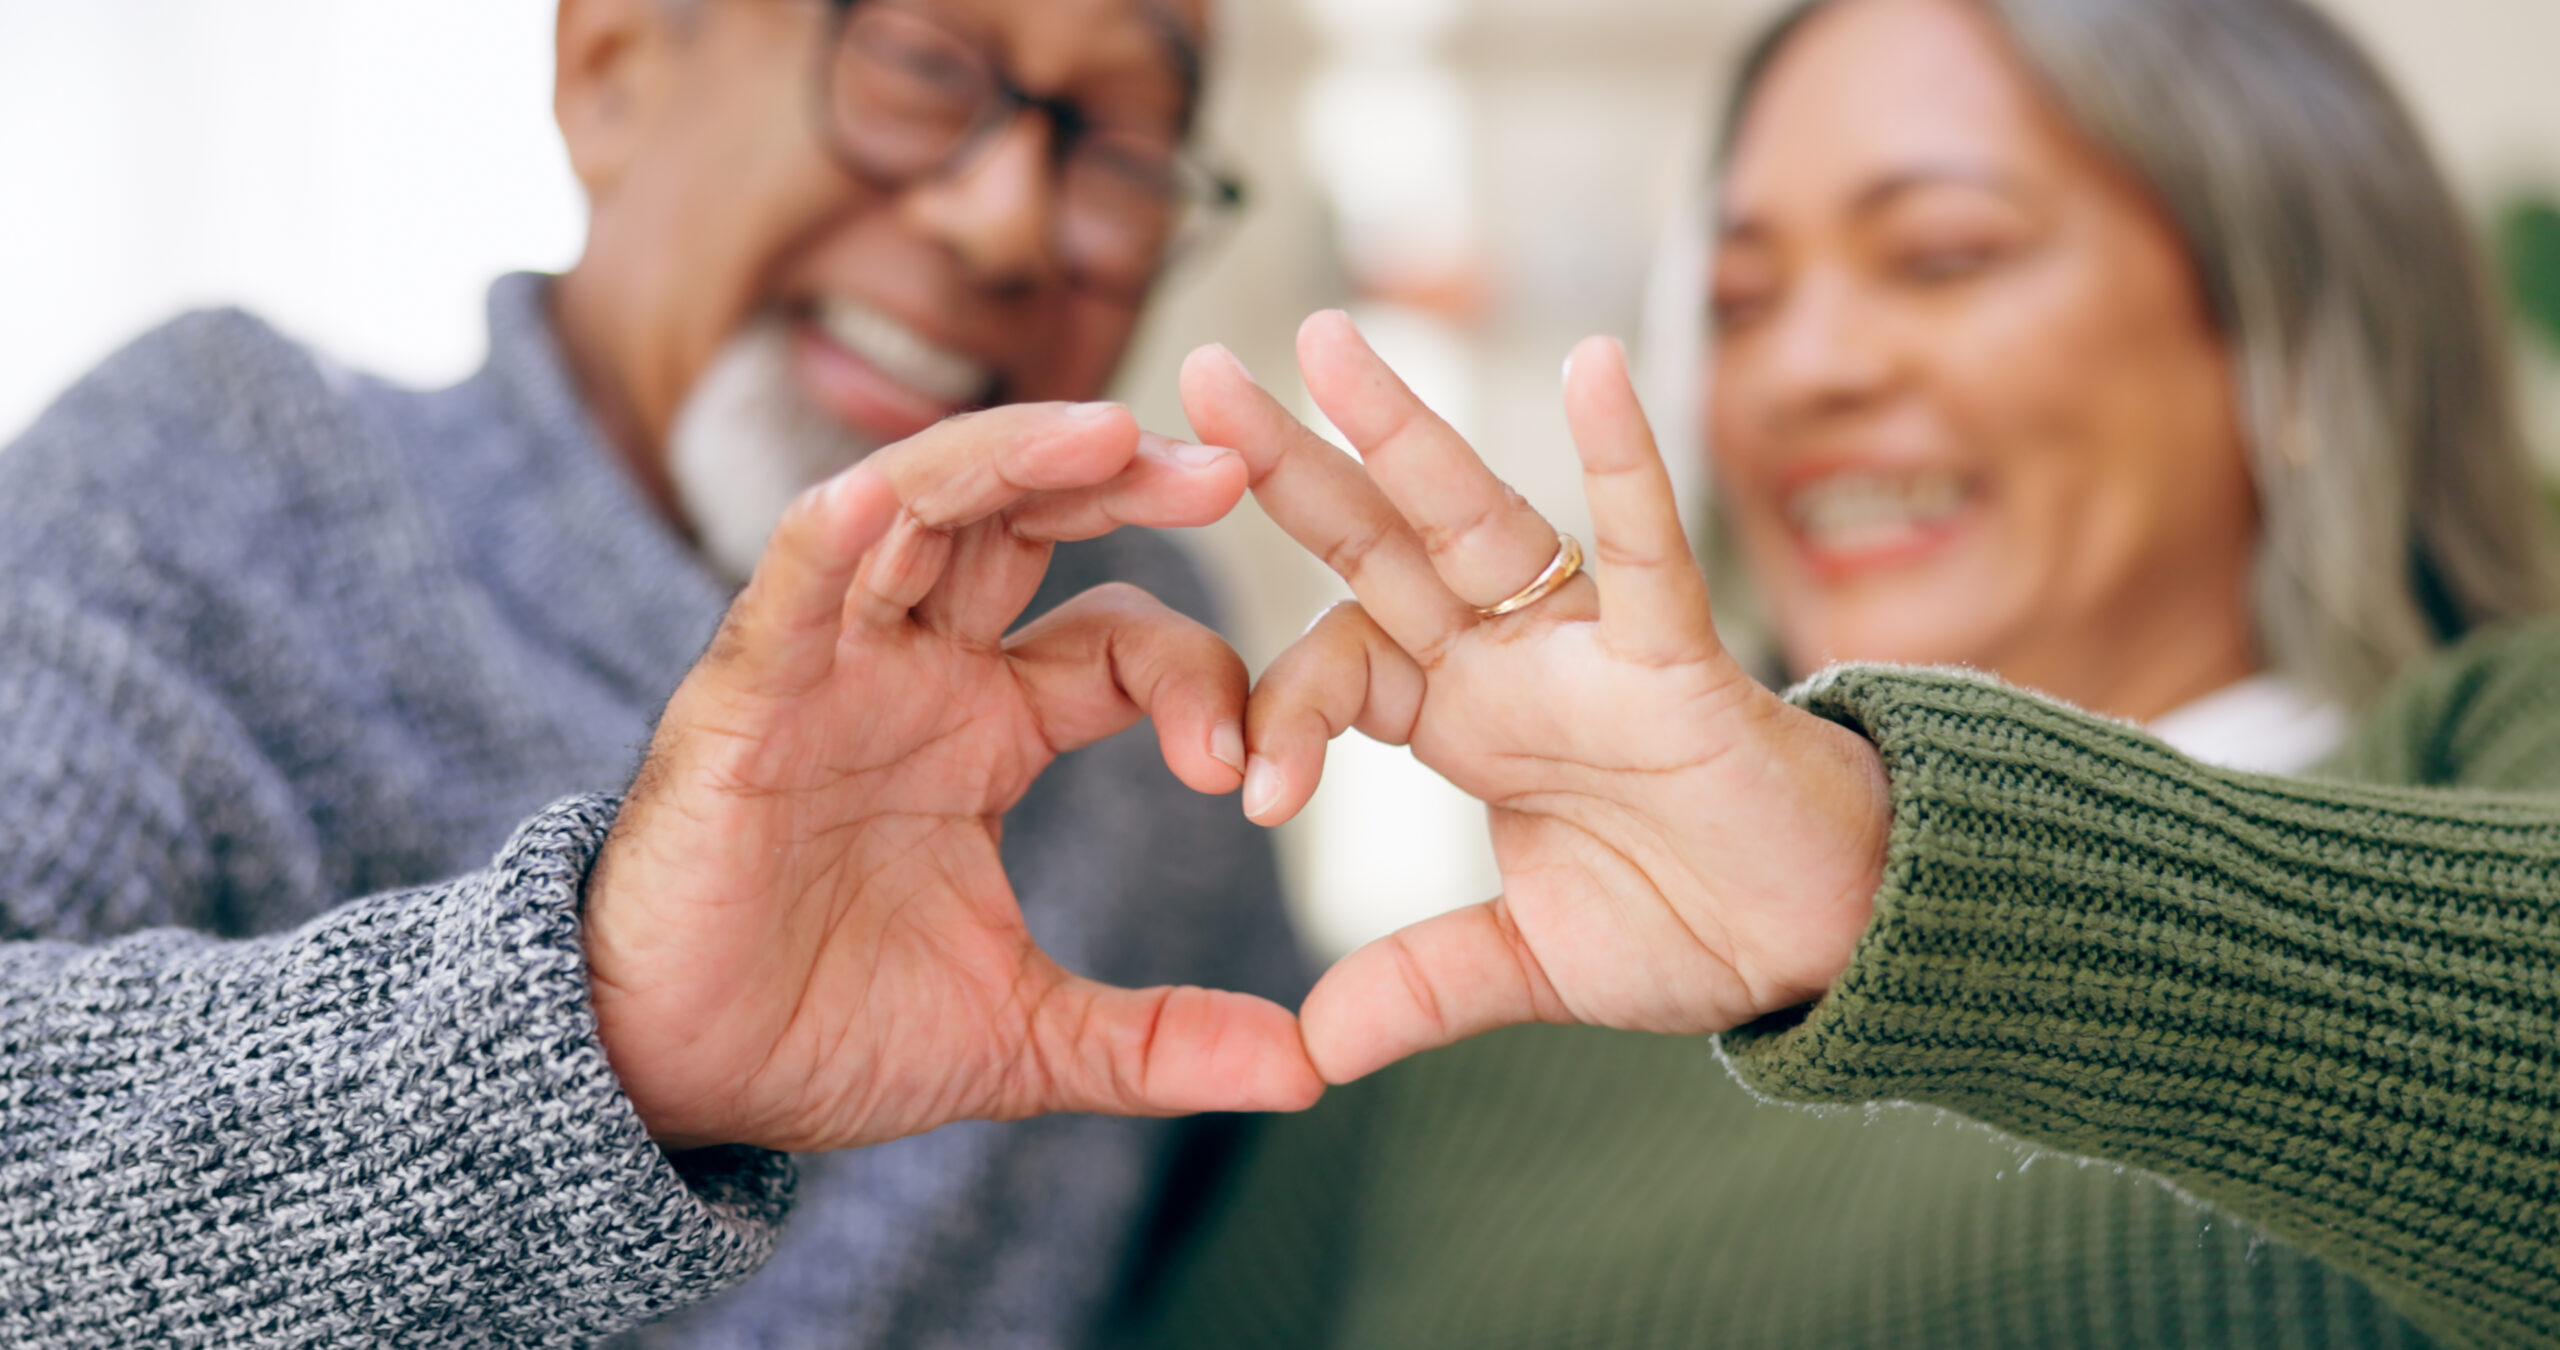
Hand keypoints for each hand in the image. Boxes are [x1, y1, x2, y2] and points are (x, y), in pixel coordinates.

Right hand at [584, 402, 1323, 1152]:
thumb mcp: (1026, 1035)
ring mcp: (830, 666)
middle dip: (1123, 479)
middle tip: (1227, 465)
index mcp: (992, 726)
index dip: (1198, 677)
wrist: (672, 1079)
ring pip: (924, 510)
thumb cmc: (827, 1030)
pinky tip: (889, 496)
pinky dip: (838, 534)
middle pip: (1029, 521)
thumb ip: (1160, 1040)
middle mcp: (917, 670)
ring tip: (1106, 432)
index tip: (1249, 769)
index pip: (1120, 641)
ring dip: (1010, 459)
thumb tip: (1311, 1071)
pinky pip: (791, 586)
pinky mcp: (742, 694)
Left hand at [1180, 315, 1892, 1083]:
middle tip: (1201, 376)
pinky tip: (1596, 365)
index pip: (1339, 662)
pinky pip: (1648, 553)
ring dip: (1403, 429)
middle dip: (1293, 463)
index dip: (1279, 712)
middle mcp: (1508, 661)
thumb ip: (1421, 985)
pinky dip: (1626, 465)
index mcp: (1462, 716)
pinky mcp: (1679, 663)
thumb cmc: (1689, 919)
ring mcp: (1587, 650)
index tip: (1250, 800)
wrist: (1824, 940)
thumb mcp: (1527, 963)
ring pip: (1480, 518)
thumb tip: (1309, 1053)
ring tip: (1323, 338)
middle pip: (1378, 543)